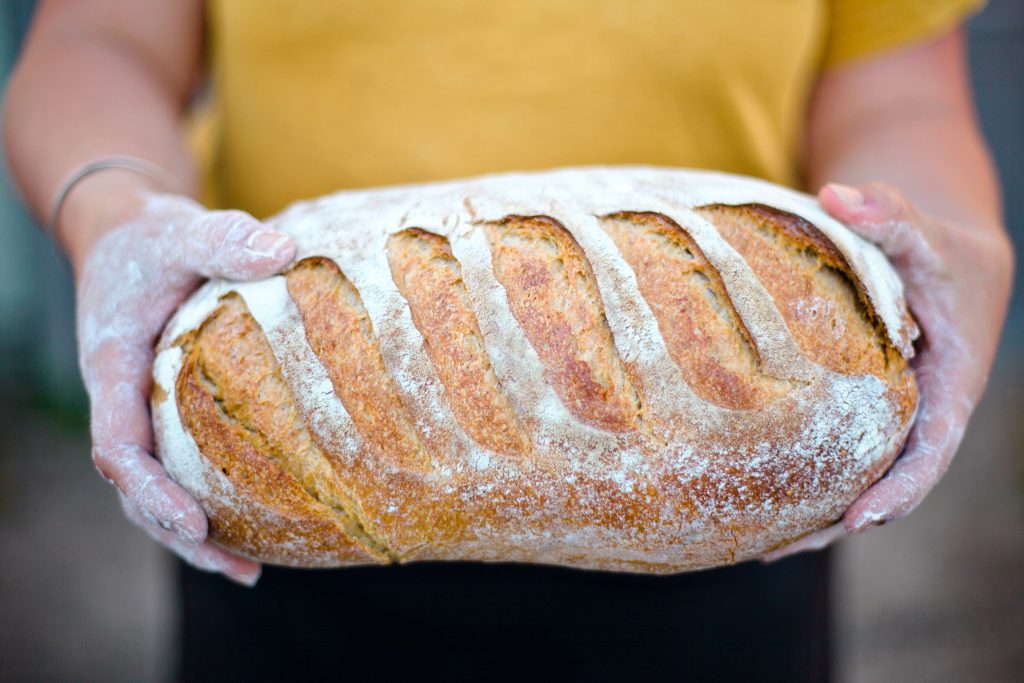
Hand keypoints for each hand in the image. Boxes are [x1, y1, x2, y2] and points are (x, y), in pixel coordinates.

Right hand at [76, 192, 295, 584]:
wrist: (127, 236)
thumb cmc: (150, 239)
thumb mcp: (182, 230)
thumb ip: (223, 239)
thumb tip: (285, 251)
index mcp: (113, 368)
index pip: (118, 445)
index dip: (151, 489)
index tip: (194, 520)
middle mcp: (122, 400)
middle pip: (136, 488)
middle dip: (178, 532)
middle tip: (237, 568)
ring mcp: (143, 409)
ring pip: (156, 486)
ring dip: (192, 531)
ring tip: (248, 571)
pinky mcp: (167, 409)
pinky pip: (182, 462)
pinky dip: (210, 496)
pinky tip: (258, 521)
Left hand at [764, 181, 1013, 560]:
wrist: (942, 256)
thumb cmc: (938, 249)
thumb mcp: (923, 231)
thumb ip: (888, 215)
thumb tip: (838, 194)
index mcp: (948, 387)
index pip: (930, 453)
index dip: (898, 490)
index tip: (856, 522)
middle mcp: (919, 412)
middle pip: (884, 482)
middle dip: (836, 521)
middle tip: (773, 549)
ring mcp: (891, 415)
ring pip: (856, 475)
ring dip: (814, 513)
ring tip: (754, 544)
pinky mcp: (864, 409)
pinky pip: (838, 451)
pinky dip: (805, 476)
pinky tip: (756, 494)